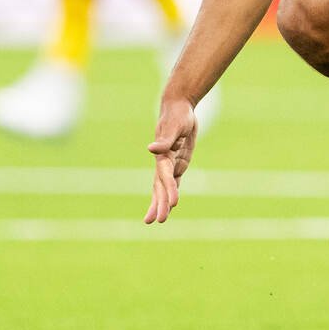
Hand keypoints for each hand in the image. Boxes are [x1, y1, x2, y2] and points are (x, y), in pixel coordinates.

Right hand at [144, 94, 198, 223]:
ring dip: (161, 202)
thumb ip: (163, 140)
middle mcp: (164, 162)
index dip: (168, 190)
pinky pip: (173, 181)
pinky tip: (169, 204)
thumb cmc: (176, 115)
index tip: (173, 204)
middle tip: (158, 222)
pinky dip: (170, 192)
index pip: (165, 177)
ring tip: (159, 220)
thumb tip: (150, 149)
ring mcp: (170, 164)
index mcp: (163, 156)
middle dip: (159, 204)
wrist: (178, 107)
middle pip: (160, 187)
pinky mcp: (177, 162)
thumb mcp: (174, 126)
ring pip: (165, 187)